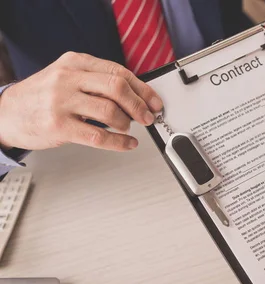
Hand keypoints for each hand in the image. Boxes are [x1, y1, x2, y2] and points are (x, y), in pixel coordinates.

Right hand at [0, 52, 162, 150]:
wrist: (5, 113)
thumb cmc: (41, 98)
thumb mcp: (67, 78)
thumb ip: (97, 82)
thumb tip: (137, 96)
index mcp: (75, 62)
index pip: (119, 72)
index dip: (143, 89)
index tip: (154, 102)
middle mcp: (68, 78)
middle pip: (117, 87)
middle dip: (139, 105)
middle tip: (148, 117)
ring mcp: (62, 102)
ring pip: (110, 111)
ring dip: (127, 123)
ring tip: (128, 128)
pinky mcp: (59, 126)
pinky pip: (99, 136)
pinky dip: (119, 143)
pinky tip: (126, 144)